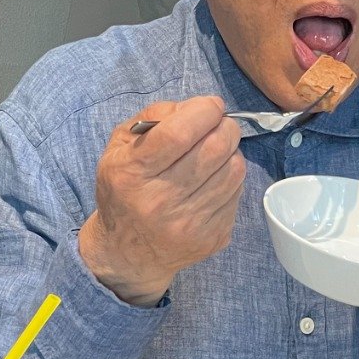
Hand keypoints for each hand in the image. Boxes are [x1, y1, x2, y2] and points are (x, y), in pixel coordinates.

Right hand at [78, 97, 244, 305]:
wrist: (128, 253)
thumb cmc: (124, 190)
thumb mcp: (120, 147)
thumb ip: (153, 117)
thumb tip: (197, 107)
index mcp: (133, 174)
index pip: (178, 134)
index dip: (203, 110)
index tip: (211, 106)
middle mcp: (161, 202)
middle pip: (215, 148)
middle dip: (225, 126)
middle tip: (219, 124)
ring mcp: (190, 225)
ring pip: (234, 169)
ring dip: (231, 151)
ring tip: (216, 152)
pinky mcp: (213, 238)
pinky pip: (238, 193)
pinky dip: (231, 178)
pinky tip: (214, 179)